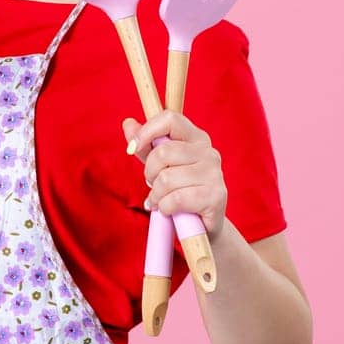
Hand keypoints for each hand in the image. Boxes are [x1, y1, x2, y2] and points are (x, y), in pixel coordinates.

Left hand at [122, 109, 227, 239]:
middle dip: (149, 172)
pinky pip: (175, 199)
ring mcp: (214, 174)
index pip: (170, 119)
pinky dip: (164, 207)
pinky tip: (168, 210)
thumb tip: (128, 123)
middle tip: (152, 183)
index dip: (147, 131)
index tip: (132, 148)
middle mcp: (209, 152)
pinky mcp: (215, 197)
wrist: (202, 224)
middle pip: (163, 153)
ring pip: (166, 179)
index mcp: (196, 137)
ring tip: (159, 199)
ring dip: (155, 194)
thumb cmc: (179, 189)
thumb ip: (144, 144)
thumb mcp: (159, 165)